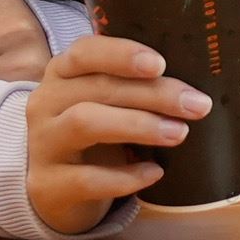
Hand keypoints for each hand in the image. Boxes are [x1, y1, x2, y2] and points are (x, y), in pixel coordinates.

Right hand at [24, 34, 209, 235]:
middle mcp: (46, 103)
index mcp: (62, 73)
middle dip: (153, 94)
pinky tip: (155, 173)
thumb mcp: (106, 103)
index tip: (160, 64)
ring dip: (139, 125)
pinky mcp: (48, 185)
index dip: (121, 54)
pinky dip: (126, 176)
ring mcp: (43, 144)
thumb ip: (136, 87)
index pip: (84, 52)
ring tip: (179, 133)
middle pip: (98, 88)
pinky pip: (87, 179)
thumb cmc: (94, 133)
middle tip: (196, 105)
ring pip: (85, 123)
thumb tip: (195, 88)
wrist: (54, 188)